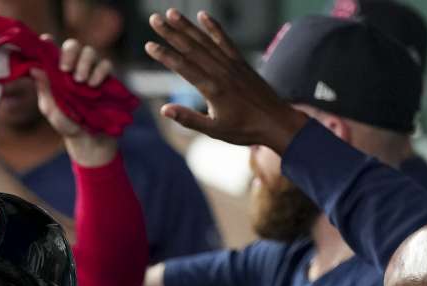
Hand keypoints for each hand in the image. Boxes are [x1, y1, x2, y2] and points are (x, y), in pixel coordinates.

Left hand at [32, 37, 117, 166]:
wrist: (90, 141)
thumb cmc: (67, 125)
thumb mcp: (52, 110)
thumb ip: (44, 90)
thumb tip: (34, 69)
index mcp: (58, 73)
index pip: (52, 51)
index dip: (47, 43)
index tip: (45, 41)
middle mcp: (74, 68)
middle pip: (73, 45)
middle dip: (70, 52)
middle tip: (66, 69)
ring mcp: (91, 72)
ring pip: (90, 51)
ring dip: (85, 62)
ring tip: (80, 80)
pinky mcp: (107, 79)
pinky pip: (106, 64)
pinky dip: (100, 71)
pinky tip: (93, 85)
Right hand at [143, 8, 308, 152]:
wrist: (278, 122)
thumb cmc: (245, 130)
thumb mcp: (214, 131)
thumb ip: (189, 119)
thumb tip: (165, 109)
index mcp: (213, 89)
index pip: (184, 67)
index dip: (165, 55)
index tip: (149, 45)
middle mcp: (221, 72)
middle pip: (191, 48)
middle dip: (171, 32)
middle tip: (154, 19)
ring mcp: (232, 64)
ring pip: (205, 40)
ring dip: (187, 26)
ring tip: (171, 12)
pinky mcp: (240, 62)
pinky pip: (225, 40)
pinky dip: (214, 27)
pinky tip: (203, 15)